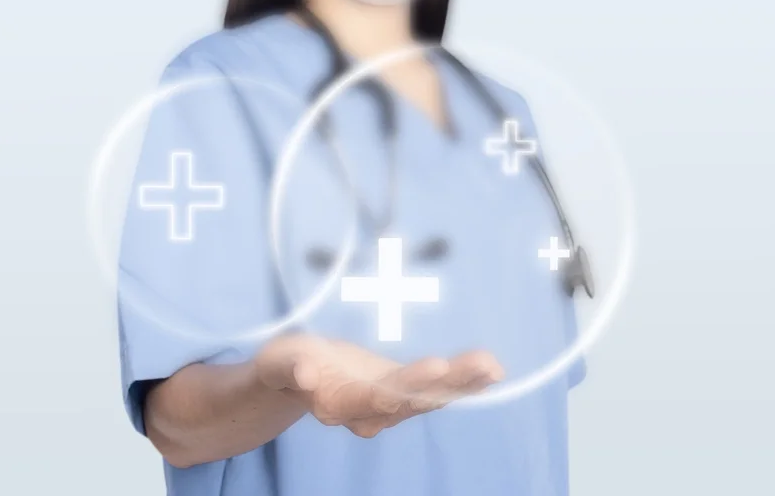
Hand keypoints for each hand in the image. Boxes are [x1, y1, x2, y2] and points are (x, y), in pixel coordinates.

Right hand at [254, 334, 504, 438]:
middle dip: (450, 384)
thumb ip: (290, 369)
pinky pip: (436, 389)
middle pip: (415, 400)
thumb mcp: (279, 363)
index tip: (438, 364)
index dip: (410, 383)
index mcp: (340, 406)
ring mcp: (390, 404)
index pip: (379, 397)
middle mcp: (370, 412)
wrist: (297, 375)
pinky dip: (463, 382)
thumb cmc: (285, 366)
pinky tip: (490, 372)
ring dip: (464, 383)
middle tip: (484, 364)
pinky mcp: (402, 391)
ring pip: (431, 397)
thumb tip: (304, 374)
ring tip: (495, 366)